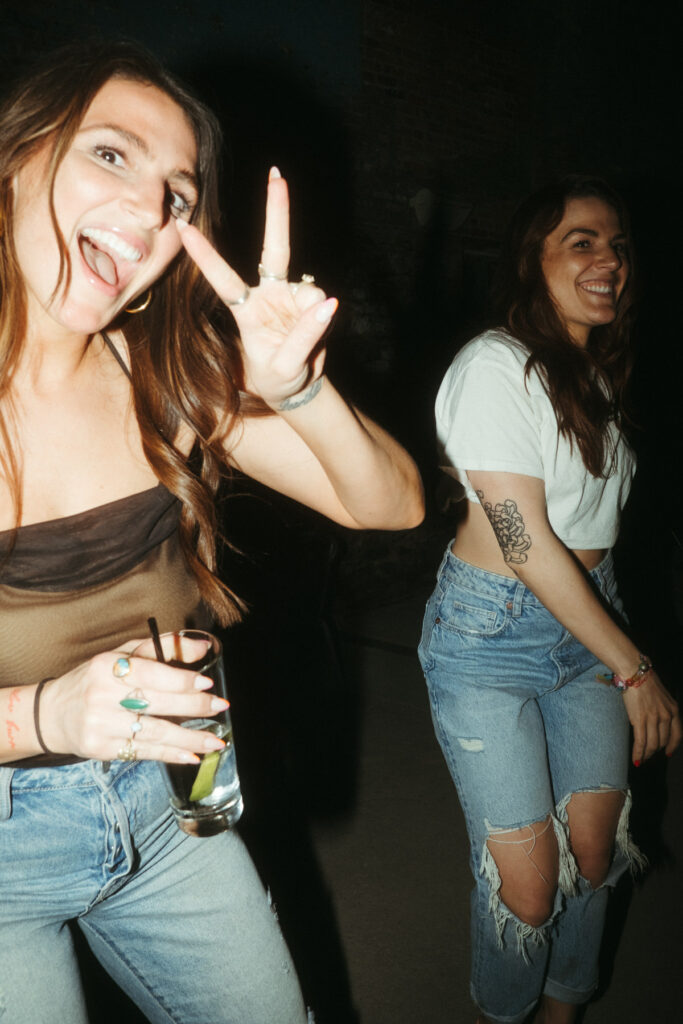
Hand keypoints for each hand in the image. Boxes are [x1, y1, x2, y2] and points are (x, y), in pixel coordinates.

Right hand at [39, 645, 227, 763]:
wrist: (52, 713)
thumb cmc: (95, 679)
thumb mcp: (121, 656)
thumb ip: (162, 648)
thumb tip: (203, 647)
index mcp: (107, 666)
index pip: (151, 673)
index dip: (181, 680)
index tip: (207, 683)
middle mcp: (102, 695)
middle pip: (156, 702)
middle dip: (194, 706)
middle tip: (220, 707)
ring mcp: (100, 724)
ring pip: (154, 732)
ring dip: (190, 738)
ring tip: (216, 741)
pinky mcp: (100, 749)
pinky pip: (143, 753)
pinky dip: (171, 755)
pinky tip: (192, 756)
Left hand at [176, 167, 337, 407]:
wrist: (296, 386)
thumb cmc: (278, 377)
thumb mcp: (286, 367)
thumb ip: (305, 337)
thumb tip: (329, 303)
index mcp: (247, 312)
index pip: (224, 280)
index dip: (205, 256)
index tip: (184, 227)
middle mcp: (268, 295)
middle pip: (276, 249)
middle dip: (278, 212)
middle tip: (277, 174)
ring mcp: (292, 296)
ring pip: (311, 289)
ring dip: (314, 315)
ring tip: (306, 345)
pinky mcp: (313, 302)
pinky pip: (324, 303)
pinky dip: (324, 319)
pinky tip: (316, 333)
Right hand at [622, 671, 680, 764]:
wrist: (635, 673)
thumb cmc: (645, 681)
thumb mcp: (662, 696)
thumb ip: (663, 709)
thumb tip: (657, 721)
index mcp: (673, 710)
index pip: (677, 735)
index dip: (672, 746)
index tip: (668, 752)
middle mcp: (666, 716)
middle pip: (662, 741)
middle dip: (655, 751)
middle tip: (648, 755)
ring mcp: (653, 719)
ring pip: (652, 745)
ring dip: (647, 755)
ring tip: (641, 760)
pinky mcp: (640, 720)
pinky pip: (641, 742)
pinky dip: (639, 753)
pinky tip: (636, 759)